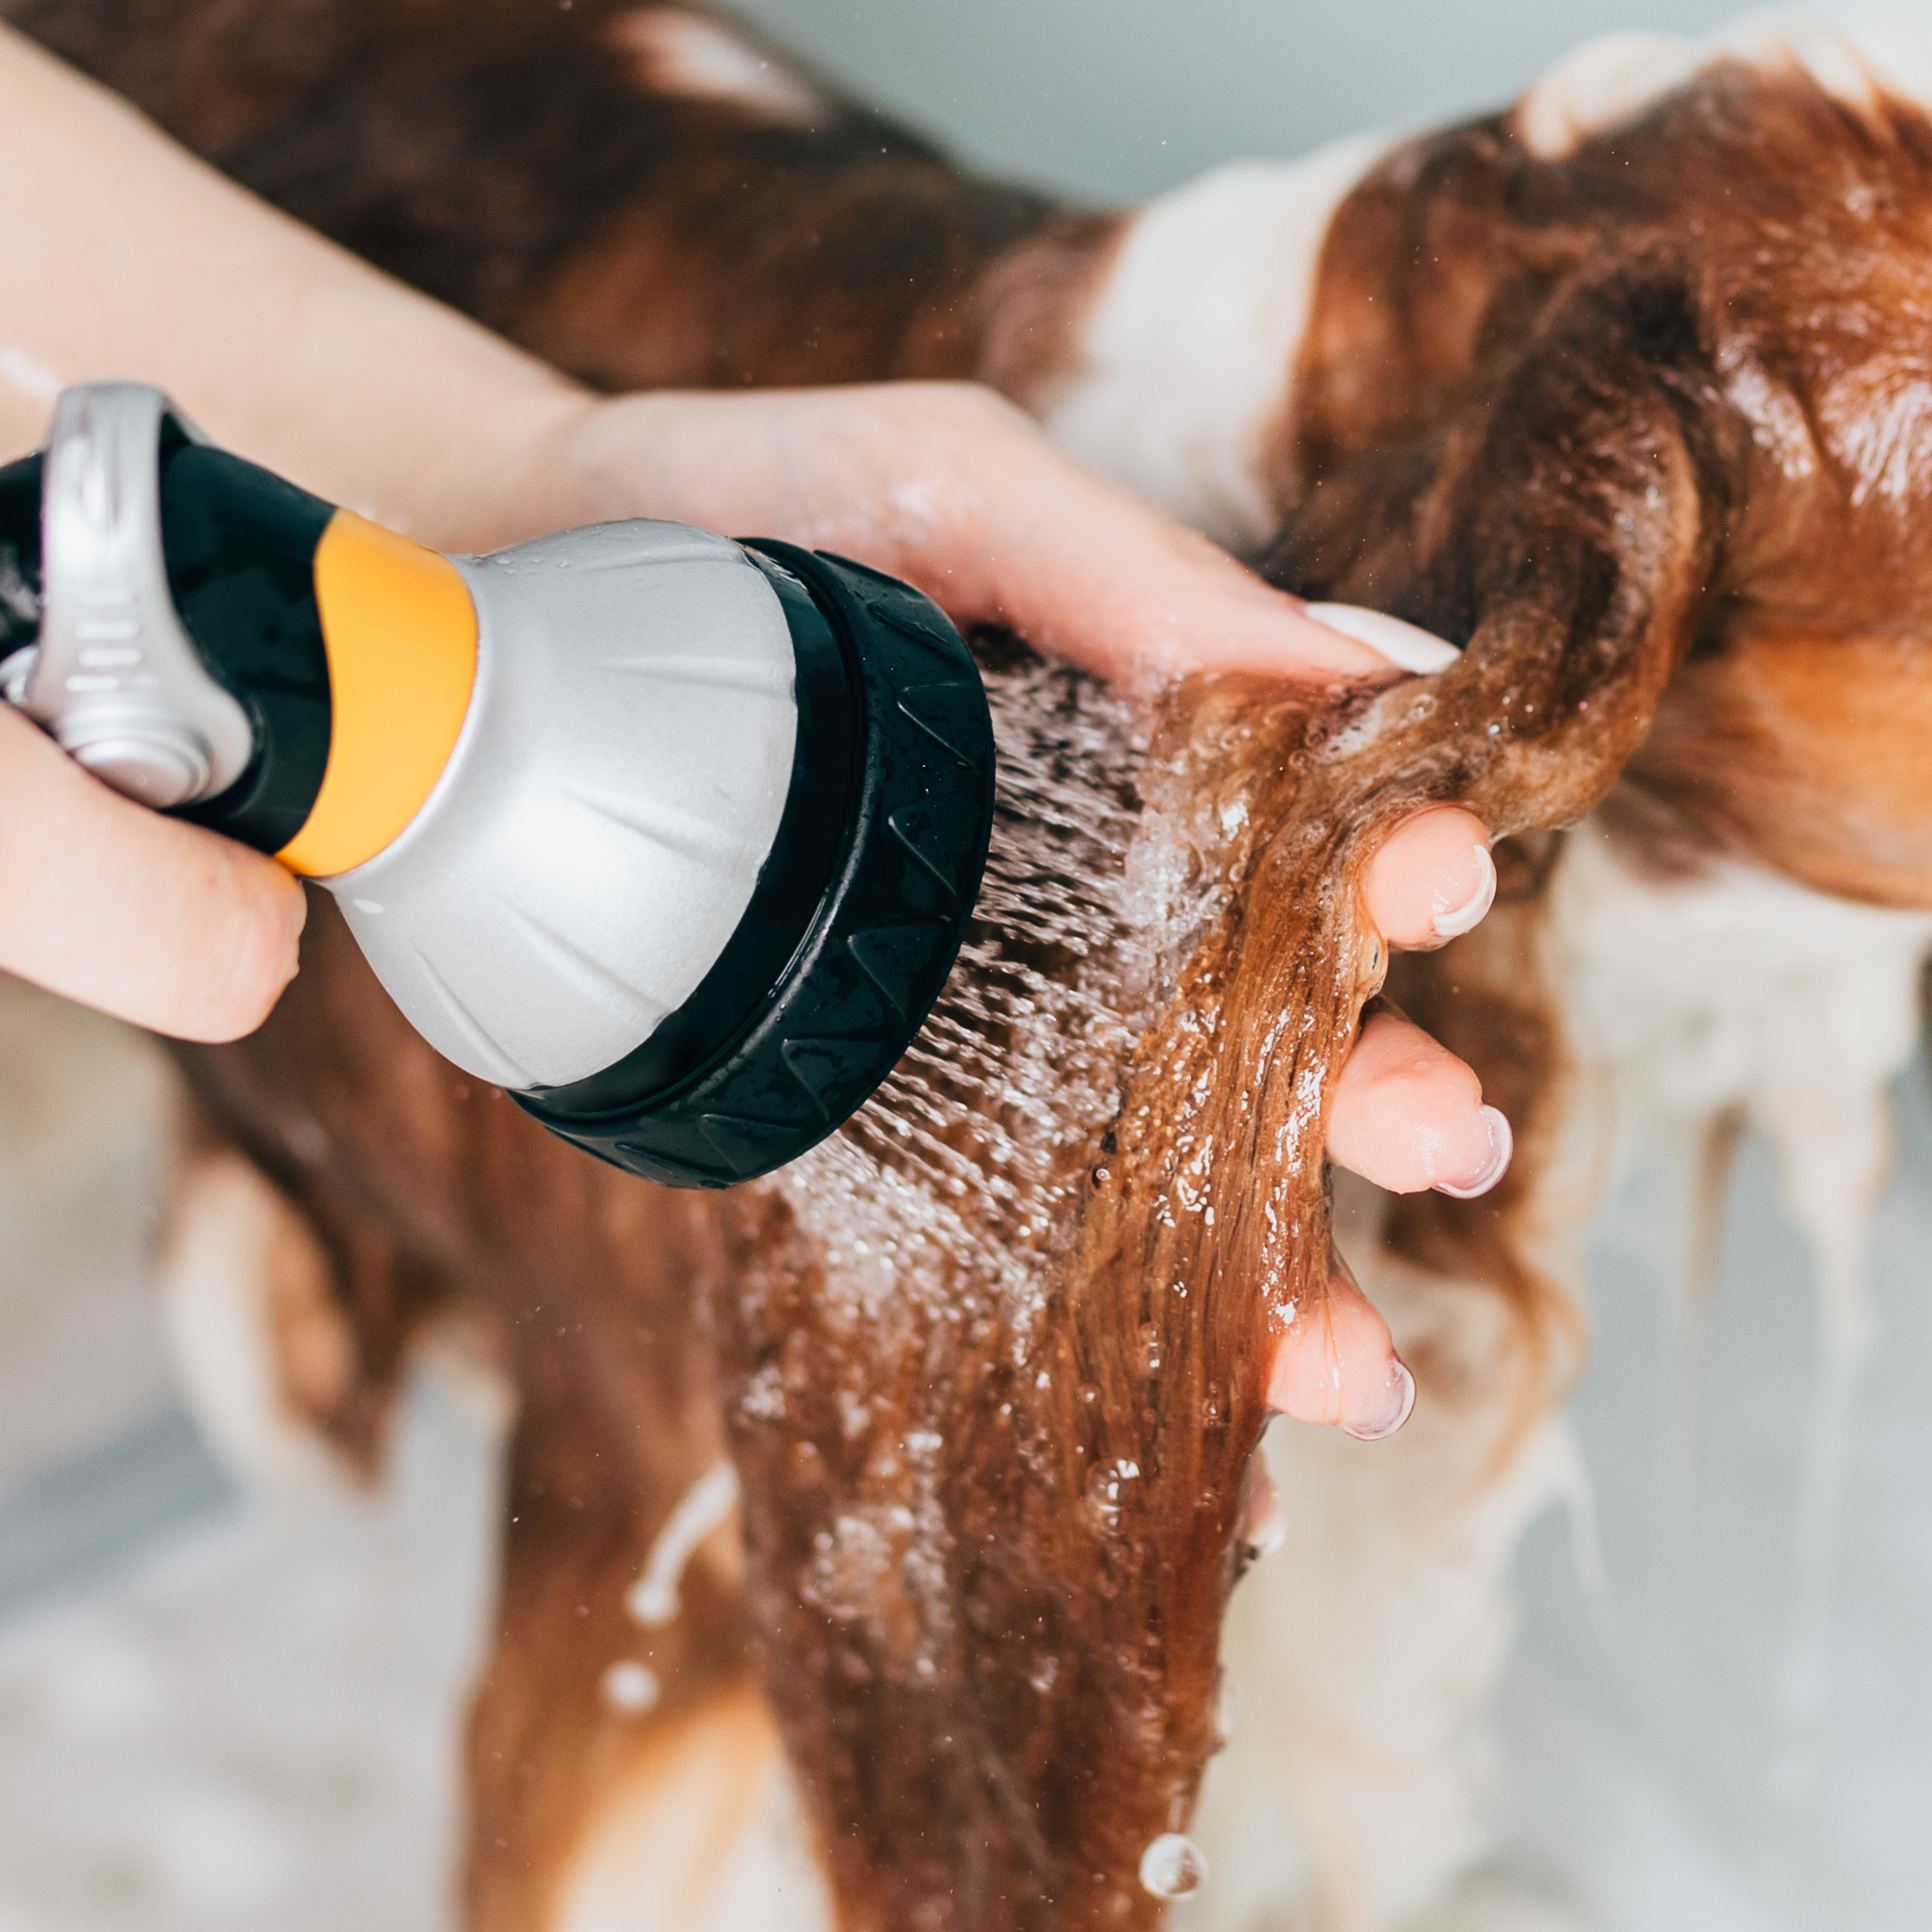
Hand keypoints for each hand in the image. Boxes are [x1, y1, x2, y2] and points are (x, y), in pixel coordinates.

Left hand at [528, 379, 1505, 1433]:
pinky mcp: (861, 1115)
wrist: (483, 597)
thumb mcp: (942, 485)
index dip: (1390, 861)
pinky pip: (1002, 1248)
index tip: (1438, 879)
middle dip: (1371, 1097)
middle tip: (1448, 1143)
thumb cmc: (738, 505)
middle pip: (1270, 1025)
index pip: (1309, 826)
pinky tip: (1200, 1446)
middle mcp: (1092, 899)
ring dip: (1273, 1273)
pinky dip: (1109, 1352)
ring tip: (1341, 1368)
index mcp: (1145, 747)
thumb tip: (1372, 672)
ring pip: (1166, 1169)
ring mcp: (985, 1022)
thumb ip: (1130, 570)